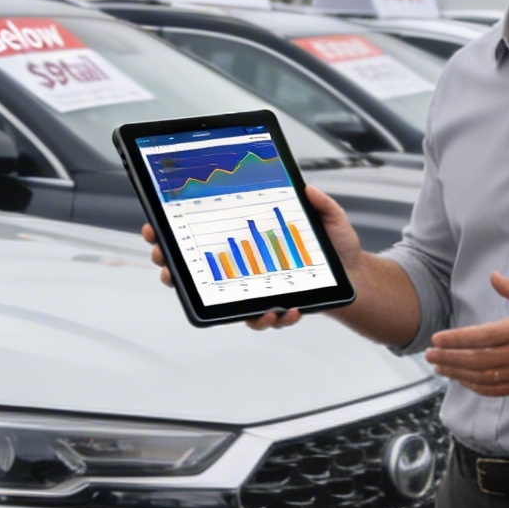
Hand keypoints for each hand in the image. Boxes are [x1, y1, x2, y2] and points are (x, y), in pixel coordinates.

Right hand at [143, 185, 359, 333]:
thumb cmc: (335, 249)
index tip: (153, 228)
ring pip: (223, 303)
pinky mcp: (273, 309)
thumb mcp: (331, 219)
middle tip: (164, 265)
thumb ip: (321, 204)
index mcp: (248, 239)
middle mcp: (244, 267)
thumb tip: (307, 188)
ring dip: (222, 305)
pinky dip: (271, 318)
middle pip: (196, 272)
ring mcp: (254, 290)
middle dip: (172, 270)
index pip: (203, 236)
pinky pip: (262, 319)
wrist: (356, 279)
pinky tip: (284, 309)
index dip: (172, 233)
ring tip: (225, 291)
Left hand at [425, 273, 508, 395]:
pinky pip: (497, 390)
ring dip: (458, 374)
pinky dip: (476, 387)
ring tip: (440, 368)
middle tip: (430, 355)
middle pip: (476, 360)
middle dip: (449, 359)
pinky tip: (463, 380)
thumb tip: (492, 276)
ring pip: (483, 378)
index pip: (481, 337)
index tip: (436, 339)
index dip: (455, 340)